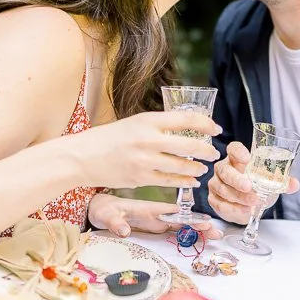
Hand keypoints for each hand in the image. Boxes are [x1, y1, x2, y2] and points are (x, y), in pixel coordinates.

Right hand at [74, 111, 220, 189]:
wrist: (83, 156)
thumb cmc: (110, 138)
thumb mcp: (135, 123)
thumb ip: (158, 126)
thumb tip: (187, 129)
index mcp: (148, 120)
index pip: (187, 119)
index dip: (206, 124)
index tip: (216, 129)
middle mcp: (148, 139)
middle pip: (189, 144)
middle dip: (207, 150)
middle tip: (214, 153)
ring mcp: (144, 160)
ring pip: (182, 165)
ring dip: (197, 168)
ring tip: (203, 168)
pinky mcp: (140, 178)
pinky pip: (169, 181)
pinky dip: (184, 181)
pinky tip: (192, 180)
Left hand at [87, 193, 222, 239]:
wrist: (99, 208)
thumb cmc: (103, 209)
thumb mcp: (106, 216)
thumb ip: (115, 222)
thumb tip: (124, 231)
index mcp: (148, 209)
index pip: (173, 213)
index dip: (189, 218)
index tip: (204, 222)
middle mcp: (156, 214)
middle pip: (183, 219)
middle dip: (200, 224)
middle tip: (218, 232)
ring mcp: (157, 221)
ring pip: (182, 225)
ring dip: (198, 229)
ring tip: (216, 235)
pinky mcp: (154, 227)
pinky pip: (174, 230)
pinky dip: (188, 234)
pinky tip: (200, 237)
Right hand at [206, 141, 299, 224]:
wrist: (246, 204)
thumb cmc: (256, 186)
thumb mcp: (269, 182)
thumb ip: (282, 182)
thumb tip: (294, 184)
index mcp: (236, 158)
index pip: (233, 149)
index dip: (238, 152)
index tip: (247, 158)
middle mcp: (223, 168)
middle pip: (225, 171)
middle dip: (237, 180)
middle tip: (249, 187)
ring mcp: (216, 184)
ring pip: (223, 189)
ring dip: (238, 197)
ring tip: (252, 203)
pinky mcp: (213, 199)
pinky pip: (221, 204)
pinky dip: (233, 209)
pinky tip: (244, 211)